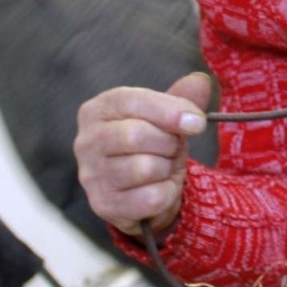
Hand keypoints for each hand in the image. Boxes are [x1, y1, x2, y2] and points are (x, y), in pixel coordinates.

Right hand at [73, 72, 213, 235]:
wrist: (143, 192)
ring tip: (161, 168)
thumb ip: (182, 98)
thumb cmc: (152, 146)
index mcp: (97, 110)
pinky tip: (158, 189)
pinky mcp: (104, 205)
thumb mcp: (167, 119)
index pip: (131, 101)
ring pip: (145, 168)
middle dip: (168, 143)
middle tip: (171, 148)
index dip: (169, 110)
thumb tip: (200, 81)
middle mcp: (86, 141)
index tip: (197, 122)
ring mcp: (91, 176)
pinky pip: (151, 198)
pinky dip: (167, 194)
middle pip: (136, 135)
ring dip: (167, 169)